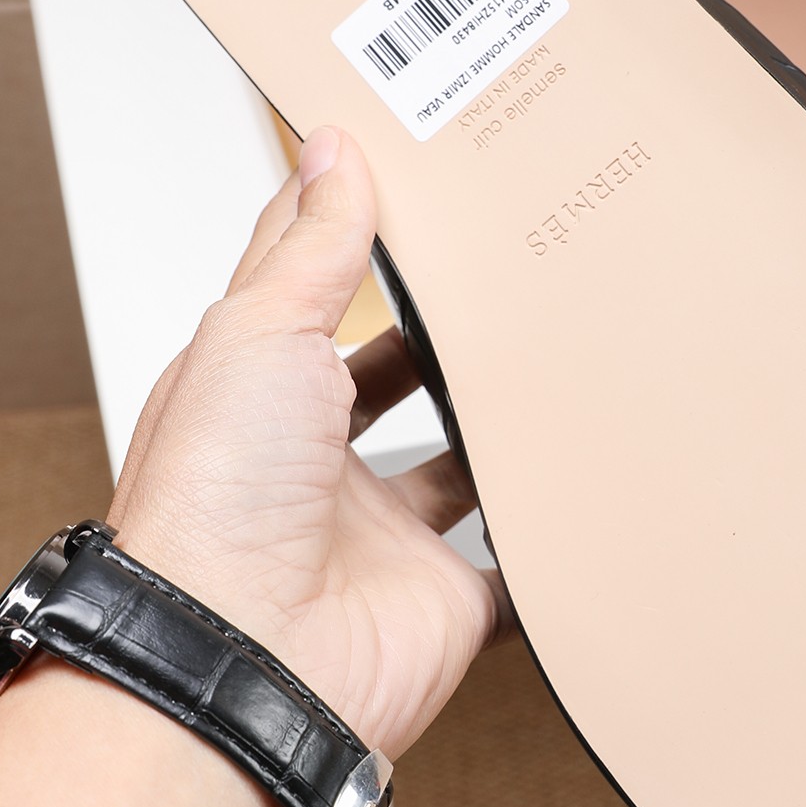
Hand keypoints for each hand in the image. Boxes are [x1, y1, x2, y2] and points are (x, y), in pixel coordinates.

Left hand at [108, 126, 505, 755]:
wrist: (242, 657)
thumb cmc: (215, 500)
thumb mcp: (258, 332)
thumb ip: (306, 245)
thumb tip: (330, 149)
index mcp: (257, 394)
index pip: (309, 298)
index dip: (354, 243)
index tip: (415, 191)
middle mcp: (314, 467)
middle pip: (392, 386)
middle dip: (443, 339)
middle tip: (509, 276)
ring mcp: (382, 539)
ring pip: (459, 473)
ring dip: (501, 434)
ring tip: (562, 364)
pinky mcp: (445, 604)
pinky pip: (515, 572)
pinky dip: (551, 547)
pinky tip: (590, 497)